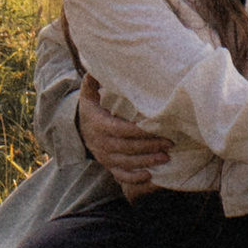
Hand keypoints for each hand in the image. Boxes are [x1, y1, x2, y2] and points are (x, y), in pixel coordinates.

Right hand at [78, 75, 170, 198]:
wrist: (78, 132)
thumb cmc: (90, 110)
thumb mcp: (88, 96)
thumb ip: (92, 83)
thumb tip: (94, 69)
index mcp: (99, 125)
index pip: (120, 129)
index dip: (138, 131)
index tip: (156, 127)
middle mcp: (101, 143)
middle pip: (127, 147)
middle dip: (149, 146)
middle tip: (169, 143)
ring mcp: (105, 157)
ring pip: (127, 163)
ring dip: (147, 161)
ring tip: (166, 157)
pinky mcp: (108, 166)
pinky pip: (121, 176)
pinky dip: (134, 177)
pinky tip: (150, 175)